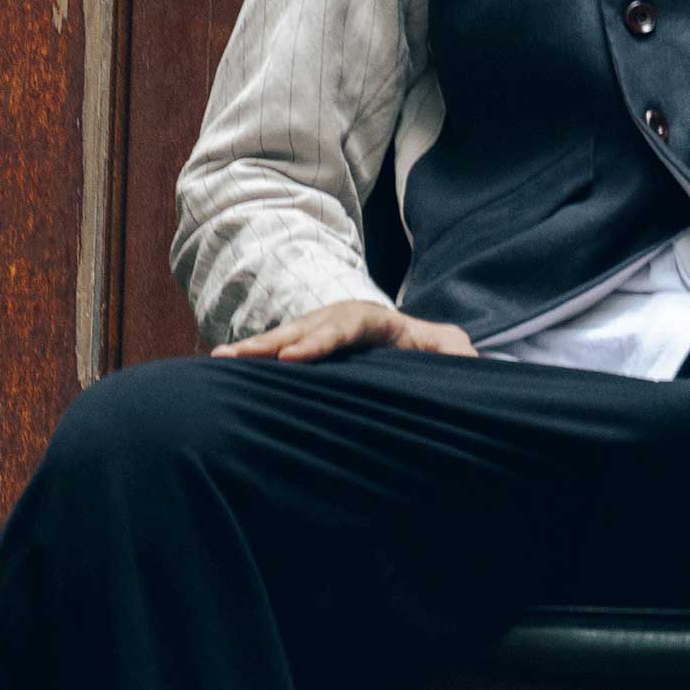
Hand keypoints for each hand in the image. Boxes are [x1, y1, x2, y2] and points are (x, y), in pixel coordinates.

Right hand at [210, 300, 478, 362]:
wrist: (417, 345)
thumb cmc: (432, 354)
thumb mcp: (453, 353)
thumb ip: (460, 356)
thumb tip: (470, 361)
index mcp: (377, 321)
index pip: (346, 326)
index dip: (320, 341)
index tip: (293, 360)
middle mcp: (343, 319)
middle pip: (305, 328)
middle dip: (271, 343)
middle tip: (236, 357)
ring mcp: (322, 329)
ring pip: (286, 338)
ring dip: (254, 349)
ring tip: (219, 360)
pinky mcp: (309, 345)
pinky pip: (280, 350)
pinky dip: (254, 358)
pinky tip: (223, 370)